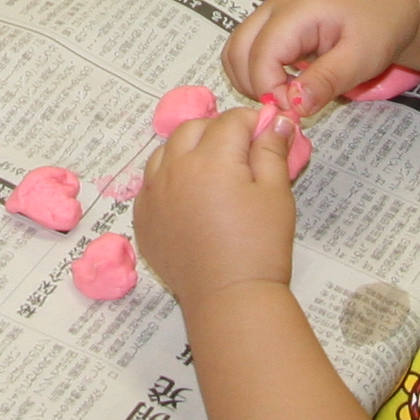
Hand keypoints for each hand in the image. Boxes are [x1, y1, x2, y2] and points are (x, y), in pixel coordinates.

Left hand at [138, 108, 302, 303]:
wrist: (229, 298)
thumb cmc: (260, 247)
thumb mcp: (276, 193)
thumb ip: (272, 150)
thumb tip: (276, 120)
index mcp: (210, 160)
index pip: (229, 121)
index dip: (251, 123)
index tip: (265, 135)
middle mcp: (174, 170)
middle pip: (192, 128)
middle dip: (217, 130)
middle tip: (240, 151)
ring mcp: (153, 194)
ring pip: (166, 151)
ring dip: (188, 150)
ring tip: (213, 171)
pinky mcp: (143, 217)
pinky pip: (152, 182)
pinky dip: (169, 178)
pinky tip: (190, 196)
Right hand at [223, 0, 419, 116]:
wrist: (395, 1)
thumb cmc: (383, 23)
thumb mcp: (362, 57)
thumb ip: (326, 80)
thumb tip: (292, 107)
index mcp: (296, 10)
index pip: (260, 56)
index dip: (271, 90)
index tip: (296, 112)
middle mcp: (275, 6)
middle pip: (236, 51)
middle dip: (255, 86)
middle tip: (288, 108)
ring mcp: (272, 11)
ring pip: (236, 50)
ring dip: (251, 79)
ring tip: (286, 97)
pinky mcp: (275, 21)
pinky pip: (249, 48)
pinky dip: (257, 70)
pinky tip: (287, 83)